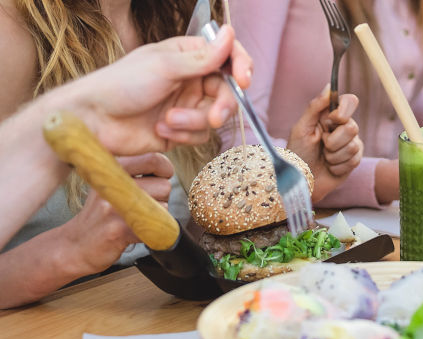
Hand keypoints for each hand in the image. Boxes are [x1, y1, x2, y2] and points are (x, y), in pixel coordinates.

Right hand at [60, 153, 173, 274]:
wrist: (74, 245)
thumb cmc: (98, 214)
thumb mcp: (109, 183)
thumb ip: (133, 171)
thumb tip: (166, 165)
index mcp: (112, 167)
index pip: (153, 159)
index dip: (165, 169)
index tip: (163, 177)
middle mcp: (112, 184)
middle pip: (164, 184)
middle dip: (163, 197)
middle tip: (147, 204)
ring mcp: (115, 206)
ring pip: (163, 206)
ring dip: (159, 216)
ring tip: (139, 218)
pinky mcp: (119, 229)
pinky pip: (155, 226)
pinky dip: (155, 232)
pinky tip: (138, 232)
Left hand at [68, 24, 252, 155]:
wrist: (94, 122)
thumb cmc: (121, 86)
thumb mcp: (164, 67)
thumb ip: (203, 57)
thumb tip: (230, 34)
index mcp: (187, 55)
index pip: (227, 57)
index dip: (241, 67)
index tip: (244, 80)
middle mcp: (190, 79)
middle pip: (227, 92)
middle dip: (221, 106)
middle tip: (214, 117)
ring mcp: (186, 105)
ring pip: (214, 117)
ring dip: (193, 123)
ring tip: (167, 121)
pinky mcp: (180, 130)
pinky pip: (200, 135)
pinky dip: (183, 136)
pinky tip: (161, 131)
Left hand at [287, 85, 362, 202]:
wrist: (302, 180)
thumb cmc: (298, 153)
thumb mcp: (301, 128)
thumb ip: (315, 107)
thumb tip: (329, 87)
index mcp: (330, 116)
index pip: (350, 102)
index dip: (344, 110)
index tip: (333, 119)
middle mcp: (343, 127)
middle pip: (352, 126)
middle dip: (333, 140)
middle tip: (321, 145)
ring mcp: (351, 143)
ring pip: (353, 146)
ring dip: (333, 155)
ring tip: (324, 158)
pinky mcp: (354, 160)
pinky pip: (354, 161)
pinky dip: (337, 166)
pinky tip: (330, 167)